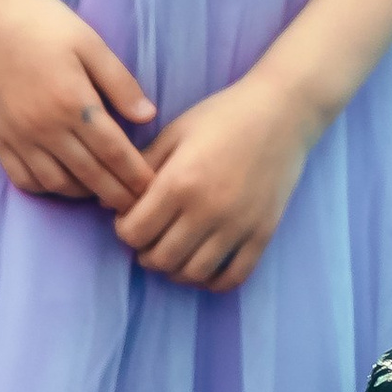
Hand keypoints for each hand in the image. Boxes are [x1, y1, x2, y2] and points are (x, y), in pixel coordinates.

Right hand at [0, 0, 155, 208]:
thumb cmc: (44, 24)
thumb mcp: (90, 44)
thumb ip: (120, 83)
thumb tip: (148, 116)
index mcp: (74, 104)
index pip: (114, 153)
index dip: (136, 176)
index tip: (152, 188)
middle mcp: (45, 129)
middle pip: (90, 176)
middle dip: (117, 194)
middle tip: (135, 206)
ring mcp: (19, 137)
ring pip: (58, 184)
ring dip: (83, 194)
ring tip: (101, 193)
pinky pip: (25, 179)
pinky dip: (47, 188)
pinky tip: (63, 183)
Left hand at [114, 72, 318, 290]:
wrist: (283, 110)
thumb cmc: (223, 116)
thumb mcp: (174, 133)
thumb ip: (141, 168)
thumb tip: (108, 205)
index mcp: (180, 182)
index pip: (133, 233)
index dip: (125, 230)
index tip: (132, 218)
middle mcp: (208, 209)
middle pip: (159, 258)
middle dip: (146, 252)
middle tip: (150, 236)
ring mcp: (238, 225)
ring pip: (192, 274)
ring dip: (175, 268)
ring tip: (174, 250)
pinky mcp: (262, 233)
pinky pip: (232, 277)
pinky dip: (212, 281)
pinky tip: (204, 265)